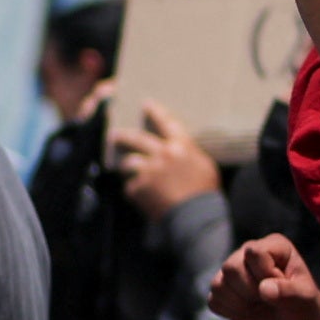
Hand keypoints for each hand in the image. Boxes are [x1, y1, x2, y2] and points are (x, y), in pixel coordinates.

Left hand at [109, 96, 220, 221]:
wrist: (196, 216)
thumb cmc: (205, 192)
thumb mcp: (205, 166)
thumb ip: (190, 154)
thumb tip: (182, 150)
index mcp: (181, 146)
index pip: (166, 122)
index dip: (155, 111)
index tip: (146, 103)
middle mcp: (162, 154)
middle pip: (137, 139)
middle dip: (123, 135)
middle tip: (114, 134)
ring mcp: (148, 170)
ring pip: (129, 162)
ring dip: (127, 167)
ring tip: (126, 170)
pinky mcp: (138, 187)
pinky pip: (131, 187)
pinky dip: (135, 192)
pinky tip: (142, 198)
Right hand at [208, 234, 319, 319]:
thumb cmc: (305, 308)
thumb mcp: (304, 299)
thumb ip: (288, 292)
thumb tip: (264, 289)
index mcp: (273, 246)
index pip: (253, 252)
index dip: (264, 274)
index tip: (281, 287)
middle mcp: (249, 253)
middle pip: (231, 267)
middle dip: (249, 291)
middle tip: (268, 300)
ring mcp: (234, 272)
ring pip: (218, 284)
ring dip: (239, 303)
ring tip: (258, 306)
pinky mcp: (223, 292)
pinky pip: (213, 300)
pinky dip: (229, 311)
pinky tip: (246, 312)